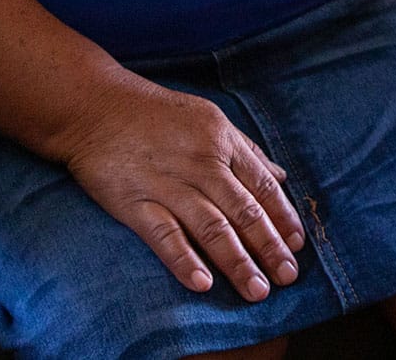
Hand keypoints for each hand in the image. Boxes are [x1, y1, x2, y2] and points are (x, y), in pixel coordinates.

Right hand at [59, 76, 307, 300]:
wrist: (97, 106)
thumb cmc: (158, 114)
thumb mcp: (210, 119)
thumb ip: (246, 150)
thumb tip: (280, 176)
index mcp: (223, 142)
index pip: (262, 185)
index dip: (283, 216)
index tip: (298, 244)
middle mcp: (202, 164)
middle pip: (244, 211)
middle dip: (270, 246)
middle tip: (288, 276)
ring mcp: (168, 184)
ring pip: (212, 227)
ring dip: (237, 261)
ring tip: (257, 289)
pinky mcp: (135, 202)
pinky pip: (164, 235)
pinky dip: (184, 259)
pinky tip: (203, 283)